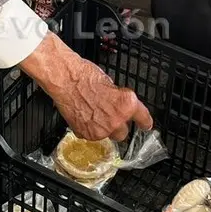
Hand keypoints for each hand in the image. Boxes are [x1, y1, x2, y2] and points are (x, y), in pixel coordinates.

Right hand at [21, 33, 153, 141]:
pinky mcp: (86, 134)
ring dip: (102, 128)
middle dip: (117, 125)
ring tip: (92, 112)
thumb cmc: (84, 75)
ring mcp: (101, 129)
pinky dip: (88, 128)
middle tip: (108, 115)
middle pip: (123, 132)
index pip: (143, 118)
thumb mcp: (110, 83)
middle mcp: (117, 119)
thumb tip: (119, 105)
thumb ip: (118, 99)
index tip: (146, 125)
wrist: (64, 78)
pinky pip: (92, 136)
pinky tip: (83, 115)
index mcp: (127, 104)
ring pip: (107, 135)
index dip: (145, 122)